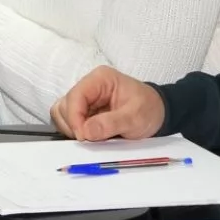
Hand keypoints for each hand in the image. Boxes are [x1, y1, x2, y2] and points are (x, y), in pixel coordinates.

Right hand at [51, 66, 165, 140]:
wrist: (157, 114)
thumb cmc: (149, 109)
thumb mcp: (135, 117)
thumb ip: (111, 123)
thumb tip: (86, 131)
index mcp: (100, 79)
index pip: (75, 96)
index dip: (74, 117)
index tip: (83, 137)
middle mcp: (88, 87)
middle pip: (64, 106)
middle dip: (73, 125)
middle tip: (90, 140)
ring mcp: (85, 100)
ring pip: (62, 115)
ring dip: (72, 130)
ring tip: (93, 138)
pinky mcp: (84, 112)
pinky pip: (69, 123)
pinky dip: (76, 132)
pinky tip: (92, 137)